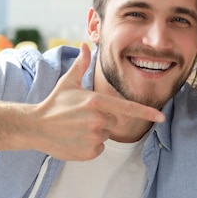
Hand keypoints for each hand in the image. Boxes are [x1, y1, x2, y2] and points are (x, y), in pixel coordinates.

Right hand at [33, 43, 164, 160]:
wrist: (35, 127)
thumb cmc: (54, 103)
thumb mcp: (68, 82)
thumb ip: (81, 65)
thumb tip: (85, 45)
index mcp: (97, 102)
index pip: (128, 107)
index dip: (147, 112)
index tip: (161, 117)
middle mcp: (98, 120)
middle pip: (115, 122)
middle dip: (105, 120)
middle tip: (84, 117)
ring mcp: (93, 137)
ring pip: (106, 136)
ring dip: (97, 133)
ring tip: (77, 128)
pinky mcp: (88, 152)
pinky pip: (99, 149)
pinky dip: (91, 146)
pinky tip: (75, 139)